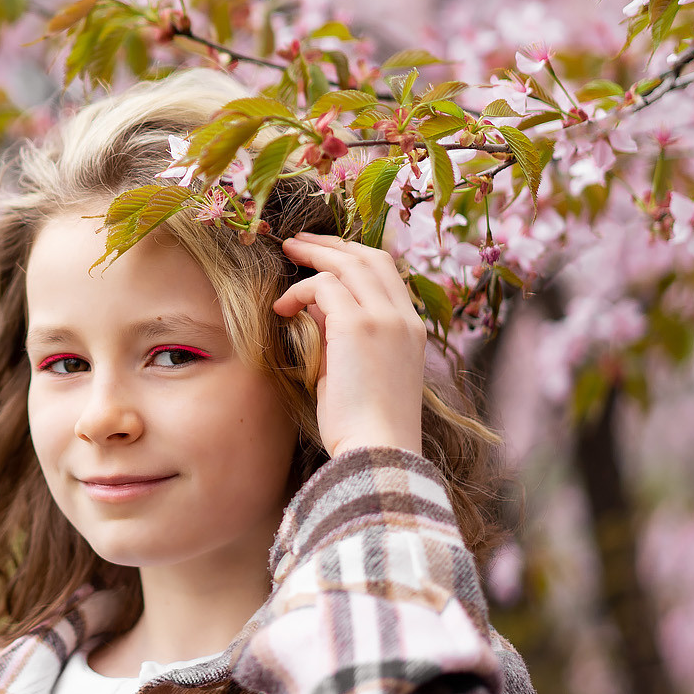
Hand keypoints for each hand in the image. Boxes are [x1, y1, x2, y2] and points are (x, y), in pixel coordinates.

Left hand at [270, 233, 425, 456]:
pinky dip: (300, 292)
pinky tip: (282, 309)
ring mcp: (385, 319)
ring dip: (313, 256)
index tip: (324, 255)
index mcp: (411, 329)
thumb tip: (315, 308)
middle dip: (332, 244)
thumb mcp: (356, 368)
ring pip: (349, 263)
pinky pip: (324, 287)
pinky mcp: (358, 327)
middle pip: (370, 258)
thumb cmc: (363, 424)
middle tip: (298, 241)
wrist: (378, 452)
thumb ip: (342, 333)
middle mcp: (404, 318)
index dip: (353, 257)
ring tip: (286, 253)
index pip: (386, 273)